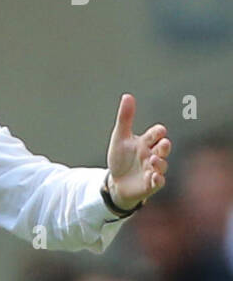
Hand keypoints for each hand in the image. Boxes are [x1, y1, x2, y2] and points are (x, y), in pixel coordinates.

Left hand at [106, 94, 169, 209]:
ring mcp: (152, 170)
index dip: (158, 132)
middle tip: (163, 144)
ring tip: (153, 160)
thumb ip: (125, 118)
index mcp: (146, 142)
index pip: (156, 134)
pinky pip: (158, 182)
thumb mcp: (120, 138)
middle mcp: (152, 155)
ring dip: (160, 162)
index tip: (159, 131)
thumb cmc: (120, 159)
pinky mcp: (150, 184)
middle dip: (164, 146)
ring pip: (162, 165)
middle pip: (163, 149)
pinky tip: (154, 176)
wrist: (115, 183)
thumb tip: (127, 96)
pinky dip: (158, 179)